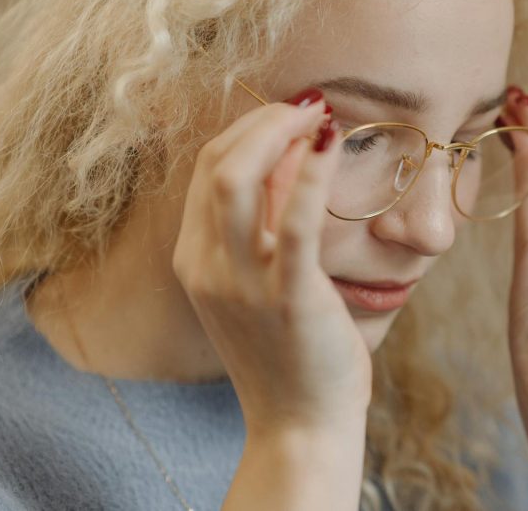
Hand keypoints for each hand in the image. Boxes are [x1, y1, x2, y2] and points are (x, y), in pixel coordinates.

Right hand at [172, 99, 371, 437]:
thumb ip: (264, 225)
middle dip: (263, 120)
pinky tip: (333, 142)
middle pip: (218, 163)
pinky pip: (297, 221)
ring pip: (238, 180)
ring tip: (321, 113)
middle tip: (309, 104)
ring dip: (281, 132)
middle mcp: (207, 266)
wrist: (298, 424)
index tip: (288, 113)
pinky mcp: (289, 296)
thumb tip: (289, 160)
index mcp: (195, 260)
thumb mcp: (258, 283)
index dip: (247, 130)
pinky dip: (313, 172)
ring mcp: (242, 282)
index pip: (207, 170)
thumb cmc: (287, 350)